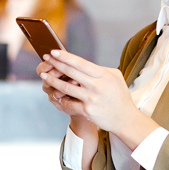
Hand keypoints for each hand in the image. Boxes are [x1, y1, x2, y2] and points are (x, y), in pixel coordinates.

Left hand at [40, 49, 158, 149]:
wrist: (124, 118)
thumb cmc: (119, 95)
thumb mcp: (115, 77)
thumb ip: (100, 69)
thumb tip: (82, 63)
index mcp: (103, 75)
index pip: (80, 63)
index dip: (65, 57)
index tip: (53, 51)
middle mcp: (96, 86)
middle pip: (71, 72)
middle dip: (55, 64)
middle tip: (45, 58)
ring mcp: (91, 99)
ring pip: (66, 88)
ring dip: (52, 80)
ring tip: (44, 75)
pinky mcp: (87, 111)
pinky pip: (68, 103)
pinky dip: (60, 98)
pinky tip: (53, 93)